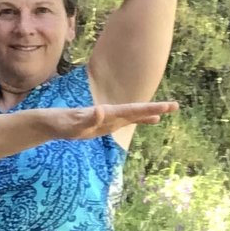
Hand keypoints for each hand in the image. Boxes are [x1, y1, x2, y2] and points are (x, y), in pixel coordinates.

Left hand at [42, 100, 176, 140]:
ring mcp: (109, 119)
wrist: (54, 122)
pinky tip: (151, 120)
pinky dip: (140, 119)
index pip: (132, 110)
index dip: (149, 109)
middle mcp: (111, 114)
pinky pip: (126, 121)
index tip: (166, 107)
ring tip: (166, 113)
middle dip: (155, 109)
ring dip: (149, 114)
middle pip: (136, 111)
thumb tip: (101, 110)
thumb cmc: (63, 124)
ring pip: (134, 115)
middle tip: (175, 106)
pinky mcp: (106, 124)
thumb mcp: (75, 124)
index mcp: (108, 113)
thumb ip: (89, 119)